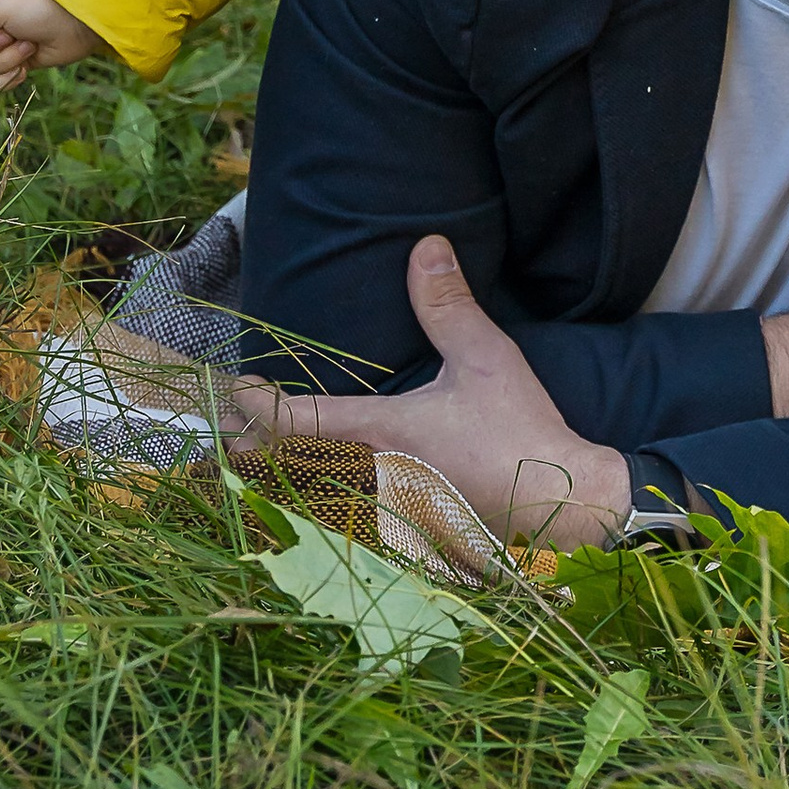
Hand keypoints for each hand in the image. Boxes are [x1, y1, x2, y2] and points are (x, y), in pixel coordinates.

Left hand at [229, 236, 629, 545]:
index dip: (253, 403)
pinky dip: (311, 514)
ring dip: (274, 484)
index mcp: (377, 433)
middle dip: (248, 450)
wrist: (557, 505)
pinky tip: (315, 503)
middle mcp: (365, 479)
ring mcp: (378, 517)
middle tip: (230, 430)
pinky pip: (334, 530)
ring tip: (257, 465)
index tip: (237, 386)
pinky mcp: (398, 541)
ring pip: (300, 505)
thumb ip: (447, 304)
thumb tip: (426, 247)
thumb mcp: (485, 359)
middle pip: (278, 471)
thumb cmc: (520, 432)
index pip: (290, 419)